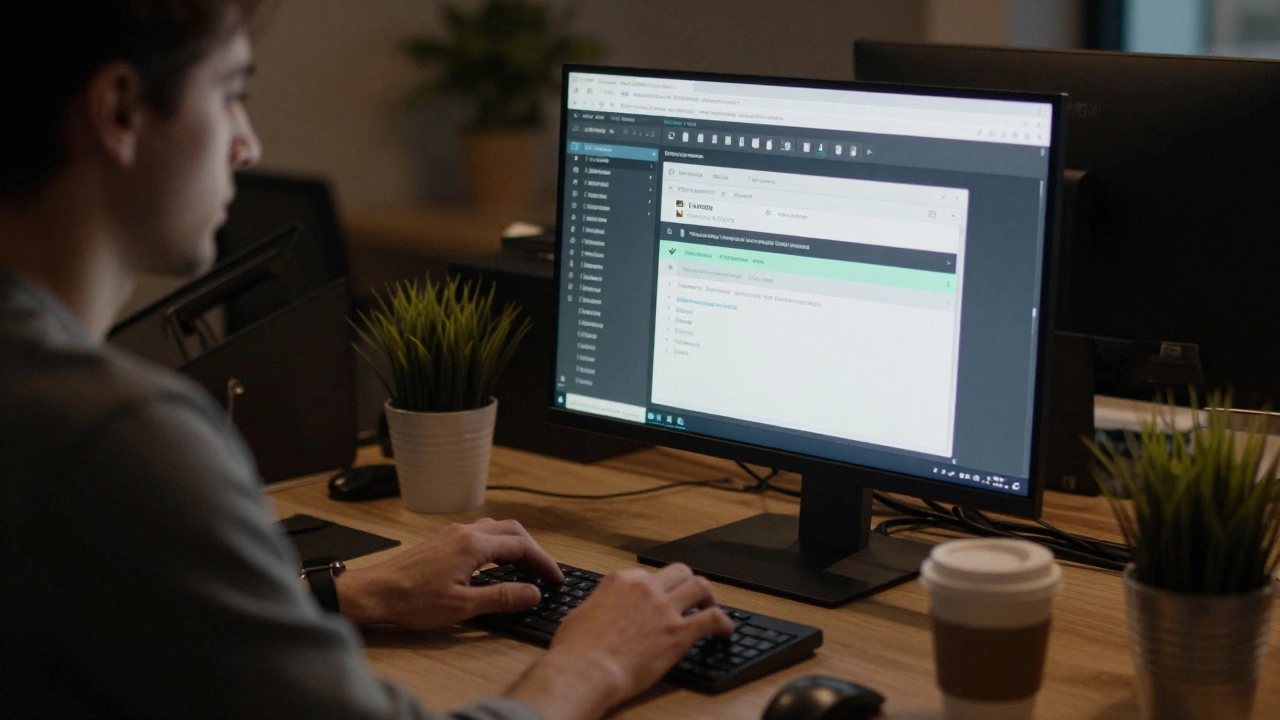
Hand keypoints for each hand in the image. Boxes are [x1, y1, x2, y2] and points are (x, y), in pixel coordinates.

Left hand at [335, 518, 562, 629]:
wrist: (373, 593)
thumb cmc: (412, 601)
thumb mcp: (462, 606)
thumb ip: (502, 597)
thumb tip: (533, 593)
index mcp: (473, 545)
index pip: (521, 546)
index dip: (543, 562)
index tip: (556, 578)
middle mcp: (465, 532)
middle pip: (512, 530)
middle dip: (533, 550)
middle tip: (545, 572)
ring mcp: (451, 533)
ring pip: (495, 528)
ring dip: (515, 544)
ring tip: (524, 567)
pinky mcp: (441, 540)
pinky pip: (479, 533)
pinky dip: (497, 544)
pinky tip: (494, 563)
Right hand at [506, 563, 732, 719]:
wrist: (586, 670)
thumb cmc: (576, 650)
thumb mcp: (580, 615)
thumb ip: (598, 605)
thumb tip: (601, 611)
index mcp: (620, 581)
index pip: (647, 574)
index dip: (654, 588)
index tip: (657, 599)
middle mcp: (645, 587)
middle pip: (678, 572)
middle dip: (685, 583)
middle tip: (689, 598)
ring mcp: (664, 607)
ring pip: (700, 586)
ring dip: (707, 596)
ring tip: (709, 607)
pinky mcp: (679, 631)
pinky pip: (713, 618)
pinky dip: (724, 623)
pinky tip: (724, 631)